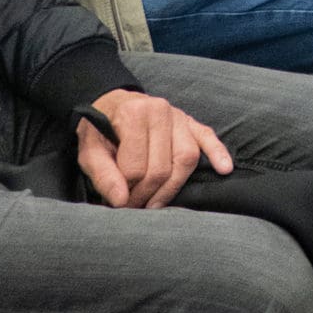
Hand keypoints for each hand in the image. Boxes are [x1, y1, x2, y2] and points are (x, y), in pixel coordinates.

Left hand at [77, 88, 232, 208]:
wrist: (112, 104)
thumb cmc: (100, 130)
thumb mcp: (89, 151)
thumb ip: (103, 175)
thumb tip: (120, 200)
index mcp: (132, 115)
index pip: (135, 166)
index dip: (126, 192)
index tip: (118, 204)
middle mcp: (159, 111)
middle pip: (162, 166)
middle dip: (148, 194)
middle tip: (135, 208)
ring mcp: (178, 116)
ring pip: (186, 158)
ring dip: (173, 187)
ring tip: (157, 204)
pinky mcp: (190, 121)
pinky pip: (208, 137)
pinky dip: (217, 153)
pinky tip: (223, 168)